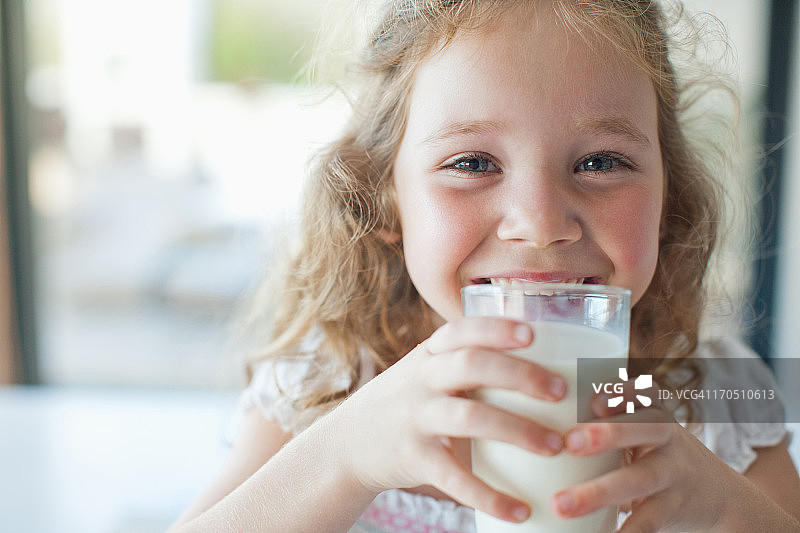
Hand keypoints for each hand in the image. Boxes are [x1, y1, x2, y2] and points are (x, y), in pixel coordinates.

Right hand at [330, 317, 567, 522]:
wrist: (348, 444)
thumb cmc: (408, 404)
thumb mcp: (426, 373)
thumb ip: (468, 365)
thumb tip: (545, 367)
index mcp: (429, 355)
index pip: (461, 330)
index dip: (496, 329)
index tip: (533, 334)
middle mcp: (420, 380)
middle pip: (471, 365)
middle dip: (520, 375)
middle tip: (561, 392)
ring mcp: (414, 418)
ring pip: (469, 417)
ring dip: (517, 430)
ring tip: (555, 446)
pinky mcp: (412, 458)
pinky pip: (454, 477)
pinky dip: (489, 495)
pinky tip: (520, 510)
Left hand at [553, 391, 739, 531]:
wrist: (719, 497)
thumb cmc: (654, 452)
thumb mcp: (639, 428)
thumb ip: (600, 417)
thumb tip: (526, 412)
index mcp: (652, 411)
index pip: (643, 391)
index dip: (621, 392)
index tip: (593, 398)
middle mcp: (667, 438)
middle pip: (646, 428)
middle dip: (609, 433)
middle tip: (570, 442)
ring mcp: (673, 474)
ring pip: (640, 479)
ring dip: (599, 492)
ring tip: (561, 505)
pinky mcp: (672, 510)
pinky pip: (647, 522)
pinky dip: (624, 532)